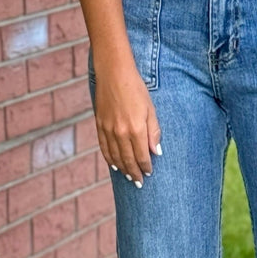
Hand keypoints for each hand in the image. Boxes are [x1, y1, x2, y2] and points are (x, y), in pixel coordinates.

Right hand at [93, 56, 161, 186]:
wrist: (113, 73)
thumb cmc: (136, 89)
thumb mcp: (150, 109)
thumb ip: (153, 132)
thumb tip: (157, 152)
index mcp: (136, 128)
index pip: (142, 155)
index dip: (145, 166)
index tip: (149, 174)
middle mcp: (120, 132)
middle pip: (127, 159)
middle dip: (134, 173)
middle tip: (139, 183)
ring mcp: (108, 129)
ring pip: (115, 156)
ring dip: (122, 168)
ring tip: (128, 177)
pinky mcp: (99, 125)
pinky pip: (104, 147)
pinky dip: (109, 158)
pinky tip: (113, 165)